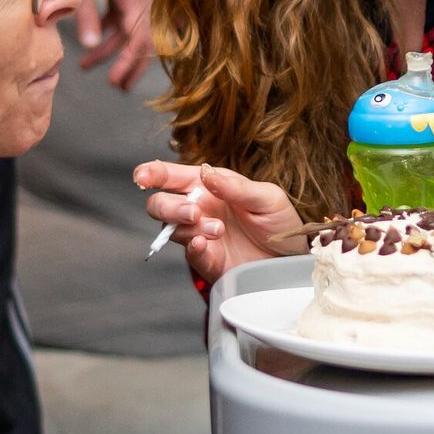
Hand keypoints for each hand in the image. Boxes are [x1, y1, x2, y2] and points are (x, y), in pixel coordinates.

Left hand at [66, 0, 151, 90]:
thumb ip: (88, 12)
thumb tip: (90, 45)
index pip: (138, 37)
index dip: (129, 62)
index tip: (116, 81)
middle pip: (140, 38)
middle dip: (128, 63)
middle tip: (116, 86)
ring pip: (128, 29)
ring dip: (112, 49)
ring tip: (89, 66)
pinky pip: (120, 17)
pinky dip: (108, 32)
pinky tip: (91, 42)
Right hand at [136, 160, 303, 283]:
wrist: (292, 257)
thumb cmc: (278, 221)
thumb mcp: (266, 197)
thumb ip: (235, 186)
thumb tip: (205, 173)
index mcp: (208, 186)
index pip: (171, 176)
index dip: (151, 173)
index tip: (142, 176)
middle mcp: (198, 209)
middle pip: (159, 204)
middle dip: (168, 206)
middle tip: (193, 212)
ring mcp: (200, 235)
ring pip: (172, 229)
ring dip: (190, 227)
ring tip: (219, 230)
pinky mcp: (208, 260)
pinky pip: (190, 255)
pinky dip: (192, 248)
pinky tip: (202, 243)